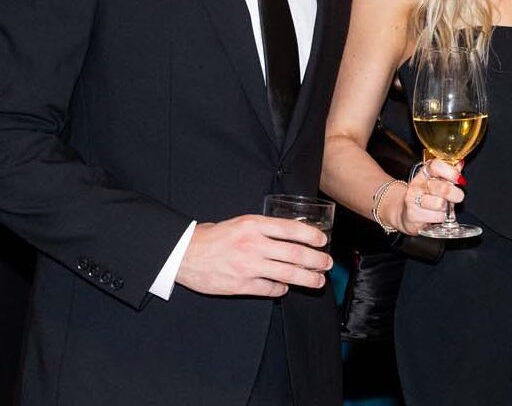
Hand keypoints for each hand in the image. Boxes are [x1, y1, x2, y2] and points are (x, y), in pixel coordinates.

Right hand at [175, 214, 331, 296]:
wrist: (184, 254)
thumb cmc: (214, 237)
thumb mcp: (240, 223)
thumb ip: (264, 228)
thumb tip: (292, 234)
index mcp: (253, 225)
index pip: (291, 229)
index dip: (311, 236)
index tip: (323, 240)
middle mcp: (253, 244)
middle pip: (294, 253)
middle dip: (316, 260)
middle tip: (327, 264)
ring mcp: (247, 266)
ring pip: (286, 274)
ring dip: (307, 278)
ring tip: (318, 281)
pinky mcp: (240, 285)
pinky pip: (269, 289)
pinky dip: (281, 289)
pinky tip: (286, 288)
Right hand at [398, 158, 465, 235]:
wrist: (405, 212)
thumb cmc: (425, 195)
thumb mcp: (436, 181)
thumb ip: (449, 173)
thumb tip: (460, 164)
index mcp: (424, 172)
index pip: (436, 166)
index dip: (450, 171)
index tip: (459, 179)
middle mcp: (417, 184)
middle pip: (443, 188)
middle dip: (455, 194)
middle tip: (458, 197)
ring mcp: (413, 200)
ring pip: (440, 204)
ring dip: (447, 208)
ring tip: (443, 207)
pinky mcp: (413, 215)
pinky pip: (437, 217)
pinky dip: (441, 218)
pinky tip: (436, 215)